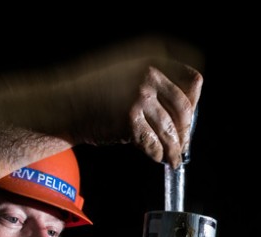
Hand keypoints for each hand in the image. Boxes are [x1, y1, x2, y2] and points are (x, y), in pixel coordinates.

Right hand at [63, 37, 203, 166]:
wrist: (66, 103)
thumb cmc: (95, 90)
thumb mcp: (128, 69)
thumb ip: (155, 80)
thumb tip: (183, 108)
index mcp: (152, 56)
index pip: (192, 80)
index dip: (194, 102)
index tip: (188, 117)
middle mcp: (149, 73)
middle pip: (185, 108)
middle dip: (185, 131)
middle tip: (182, 144)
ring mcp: (139, 97)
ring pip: (171, 130)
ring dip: (173, 148)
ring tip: (172, 158)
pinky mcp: (129, 121)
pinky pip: (153, 144)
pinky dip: (158, 154)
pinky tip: (157, 157)